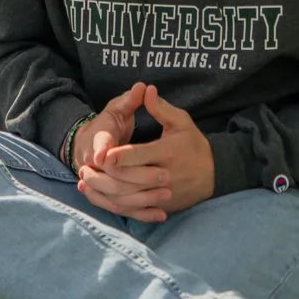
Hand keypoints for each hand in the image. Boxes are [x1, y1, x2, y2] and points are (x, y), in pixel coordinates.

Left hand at [79, 84, 214, 220]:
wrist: (215, 173)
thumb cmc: (194, 144)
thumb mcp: (181, 122)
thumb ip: (160, 108)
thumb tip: (145, 89)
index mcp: (167, 152)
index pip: (139, 155)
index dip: (119, 155)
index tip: (102, 154)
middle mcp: (165, 175)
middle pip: (130, 180)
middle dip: (105, 176)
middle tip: (83, 169)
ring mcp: (164, 194)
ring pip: (130, 198)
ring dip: (105, 192)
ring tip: (85, 183)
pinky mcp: (163, 205)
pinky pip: (136, 209)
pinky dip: (116, 205)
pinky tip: (100, 198)